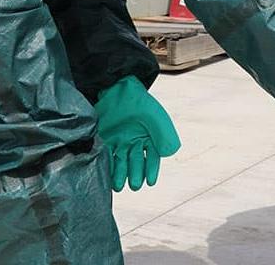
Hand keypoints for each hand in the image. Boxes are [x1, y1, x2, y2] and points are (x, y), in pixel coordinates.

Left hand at [94, 76, 180, 191]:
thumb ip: (165, 136)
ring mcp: (119, 141)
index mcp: (149, 137)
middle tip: (134, 185)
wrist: (118, 88)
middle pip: (136, 162)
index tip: (150, 182)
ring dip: (121, 175)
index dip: (152, 171)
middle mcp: (134, 141)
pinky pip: (107, 155)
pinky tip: (108, 175)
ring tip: (120, 185)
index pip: (152, 158)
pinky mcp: (105, 138)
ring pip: (121, 162)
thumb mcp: (156, 118)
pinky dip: (108, 166)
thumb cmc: (140, 103)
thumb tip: (169, 153)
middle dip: (135, 175)